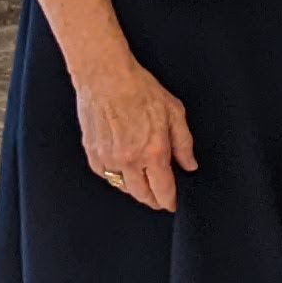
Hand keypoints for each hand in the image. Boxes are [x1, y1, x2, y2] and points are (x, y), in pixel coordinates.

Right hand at [77, 58, 195, 212]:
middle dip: (152, 200)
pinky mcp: (91, 152)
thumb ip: (184, 144)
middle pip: (141, 194)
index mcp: (153, 152)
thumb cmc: (141, 91)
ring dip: (134, 189)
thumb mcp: (175, 113)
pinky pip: (105, 174)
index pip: (163, 190)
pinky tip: (124, 172)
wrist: (106, 78)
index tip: (172, 204)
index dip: (169, 201)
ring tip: (144, 185)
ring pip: (122, 187)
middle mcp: (129, 160)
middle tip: (160, 199)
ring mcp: (107, 158)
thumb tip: (190, 165)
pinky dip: (116, 177)